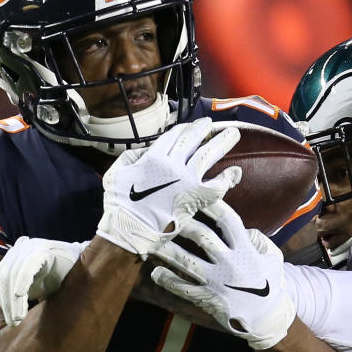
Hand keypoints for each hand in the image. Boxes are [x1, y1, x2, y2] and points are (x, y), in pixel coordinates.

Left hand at [0, 236, 86, 325]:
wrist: (85, 262)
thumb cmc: (60, 276)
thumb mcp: (37, 285)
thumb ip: (21, 292)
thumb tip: (6, 308)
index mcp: (15, 255)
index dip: (0, 297)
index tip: (7, 314)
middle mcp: (20, 248)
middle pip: (3, 276)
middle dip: (6, 301)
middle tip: (12, 321)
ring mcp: (30, 247)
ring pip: (13, 274)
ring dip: (14, 299)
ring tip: (18, 317)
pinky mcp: (42, 250)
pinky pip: (28, 268)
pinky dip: (23, 282)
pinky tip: (20, 295)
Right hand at [96, 116, 241, 257]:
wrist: (131, 228)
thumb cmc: (120, 204)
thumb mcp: (117, 173)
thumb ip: (131, 157)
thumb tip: (145, 151)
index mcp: (153, 157)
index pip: (174, 136)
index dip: (185, 129)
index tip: (193, 126)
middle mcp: (172, 165)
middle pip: (193, 140)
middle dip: (204, 129)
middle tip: (212, 124)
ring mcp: (186, 180)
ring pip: (208, 156)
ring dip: (222, 142)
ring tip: (233, 134)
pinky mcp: (196, 198)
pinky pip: (216, 186)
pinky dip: (227, 178)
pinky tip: (235, 171)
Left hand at [149, 200, 294, 349]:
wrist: (268, 319)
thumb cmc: (270, 283)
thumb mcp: (273, 257)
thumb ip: (258, 239)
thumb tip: (241, 227)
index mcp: (246, 251)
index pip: (228, 221)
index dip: (212, 205)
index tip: (196, 194)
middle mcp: (230, 265)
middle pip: (204, 237)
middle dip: (184, 224)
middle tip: (167, 214)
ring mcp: (218, 283)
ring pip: (188, 263)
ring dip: (168, 251)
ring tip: (152, 242)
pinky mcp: (208, 299)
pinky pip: (184, 288)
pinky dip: (168, 281)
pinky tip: (156, 273)